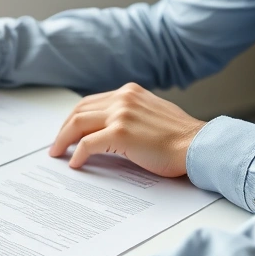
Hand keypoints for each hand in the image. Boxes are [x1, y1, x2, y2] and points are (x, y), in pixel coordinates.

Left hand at [49, 82, 206, 176]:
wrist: (198, 145)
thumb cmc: (180, 138)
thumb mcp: (152, 114)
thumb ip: (131, 115)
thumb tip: (110, 131)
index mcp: (130, 92)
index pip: (91, 102)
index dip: (75, 118)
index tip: (67, 131)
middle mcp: (123, 98)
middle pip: (80, 110)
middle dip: (63, 128)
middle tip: (56, 145)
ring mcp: (121, 114)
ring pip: (78, 124)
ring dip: (63, 140)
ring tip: (58, 154)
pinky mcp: (120, 132)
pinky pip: (87, 143)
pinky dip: (77, 154)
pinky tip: (74, 163)